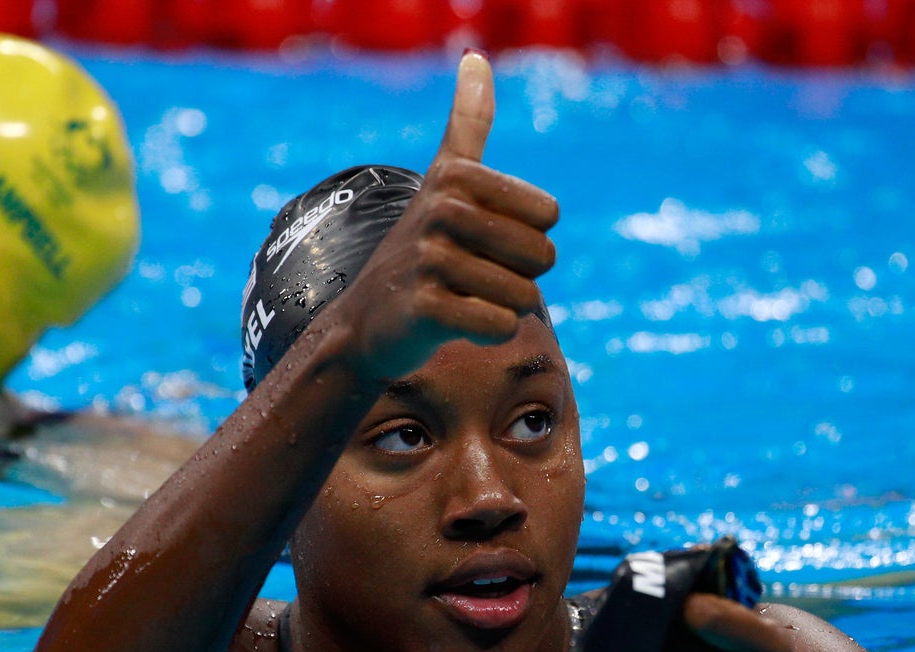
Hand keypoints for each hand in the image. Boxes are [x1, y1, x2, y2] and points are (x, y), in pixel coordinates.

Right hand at [330, 50, 559, 382]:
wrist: (367, 321)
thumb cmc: (421, 248)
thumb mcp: (444, 179)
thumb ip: (468, 122)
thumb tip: (476, 56)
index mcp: (456, 177)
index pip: (548, 215)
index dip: (527, 237)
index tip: (483, 239)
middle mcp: (441, 211)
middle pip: (541, 257)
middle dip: (518, 277)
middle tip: (473, 276)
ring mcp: (430, 260)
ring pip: (524, 296)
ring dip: (504, 307)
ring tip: (464, 298)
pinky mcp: (426, 309)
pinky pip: (501, 325)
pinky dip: (489, 332)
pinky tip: (457, 323)